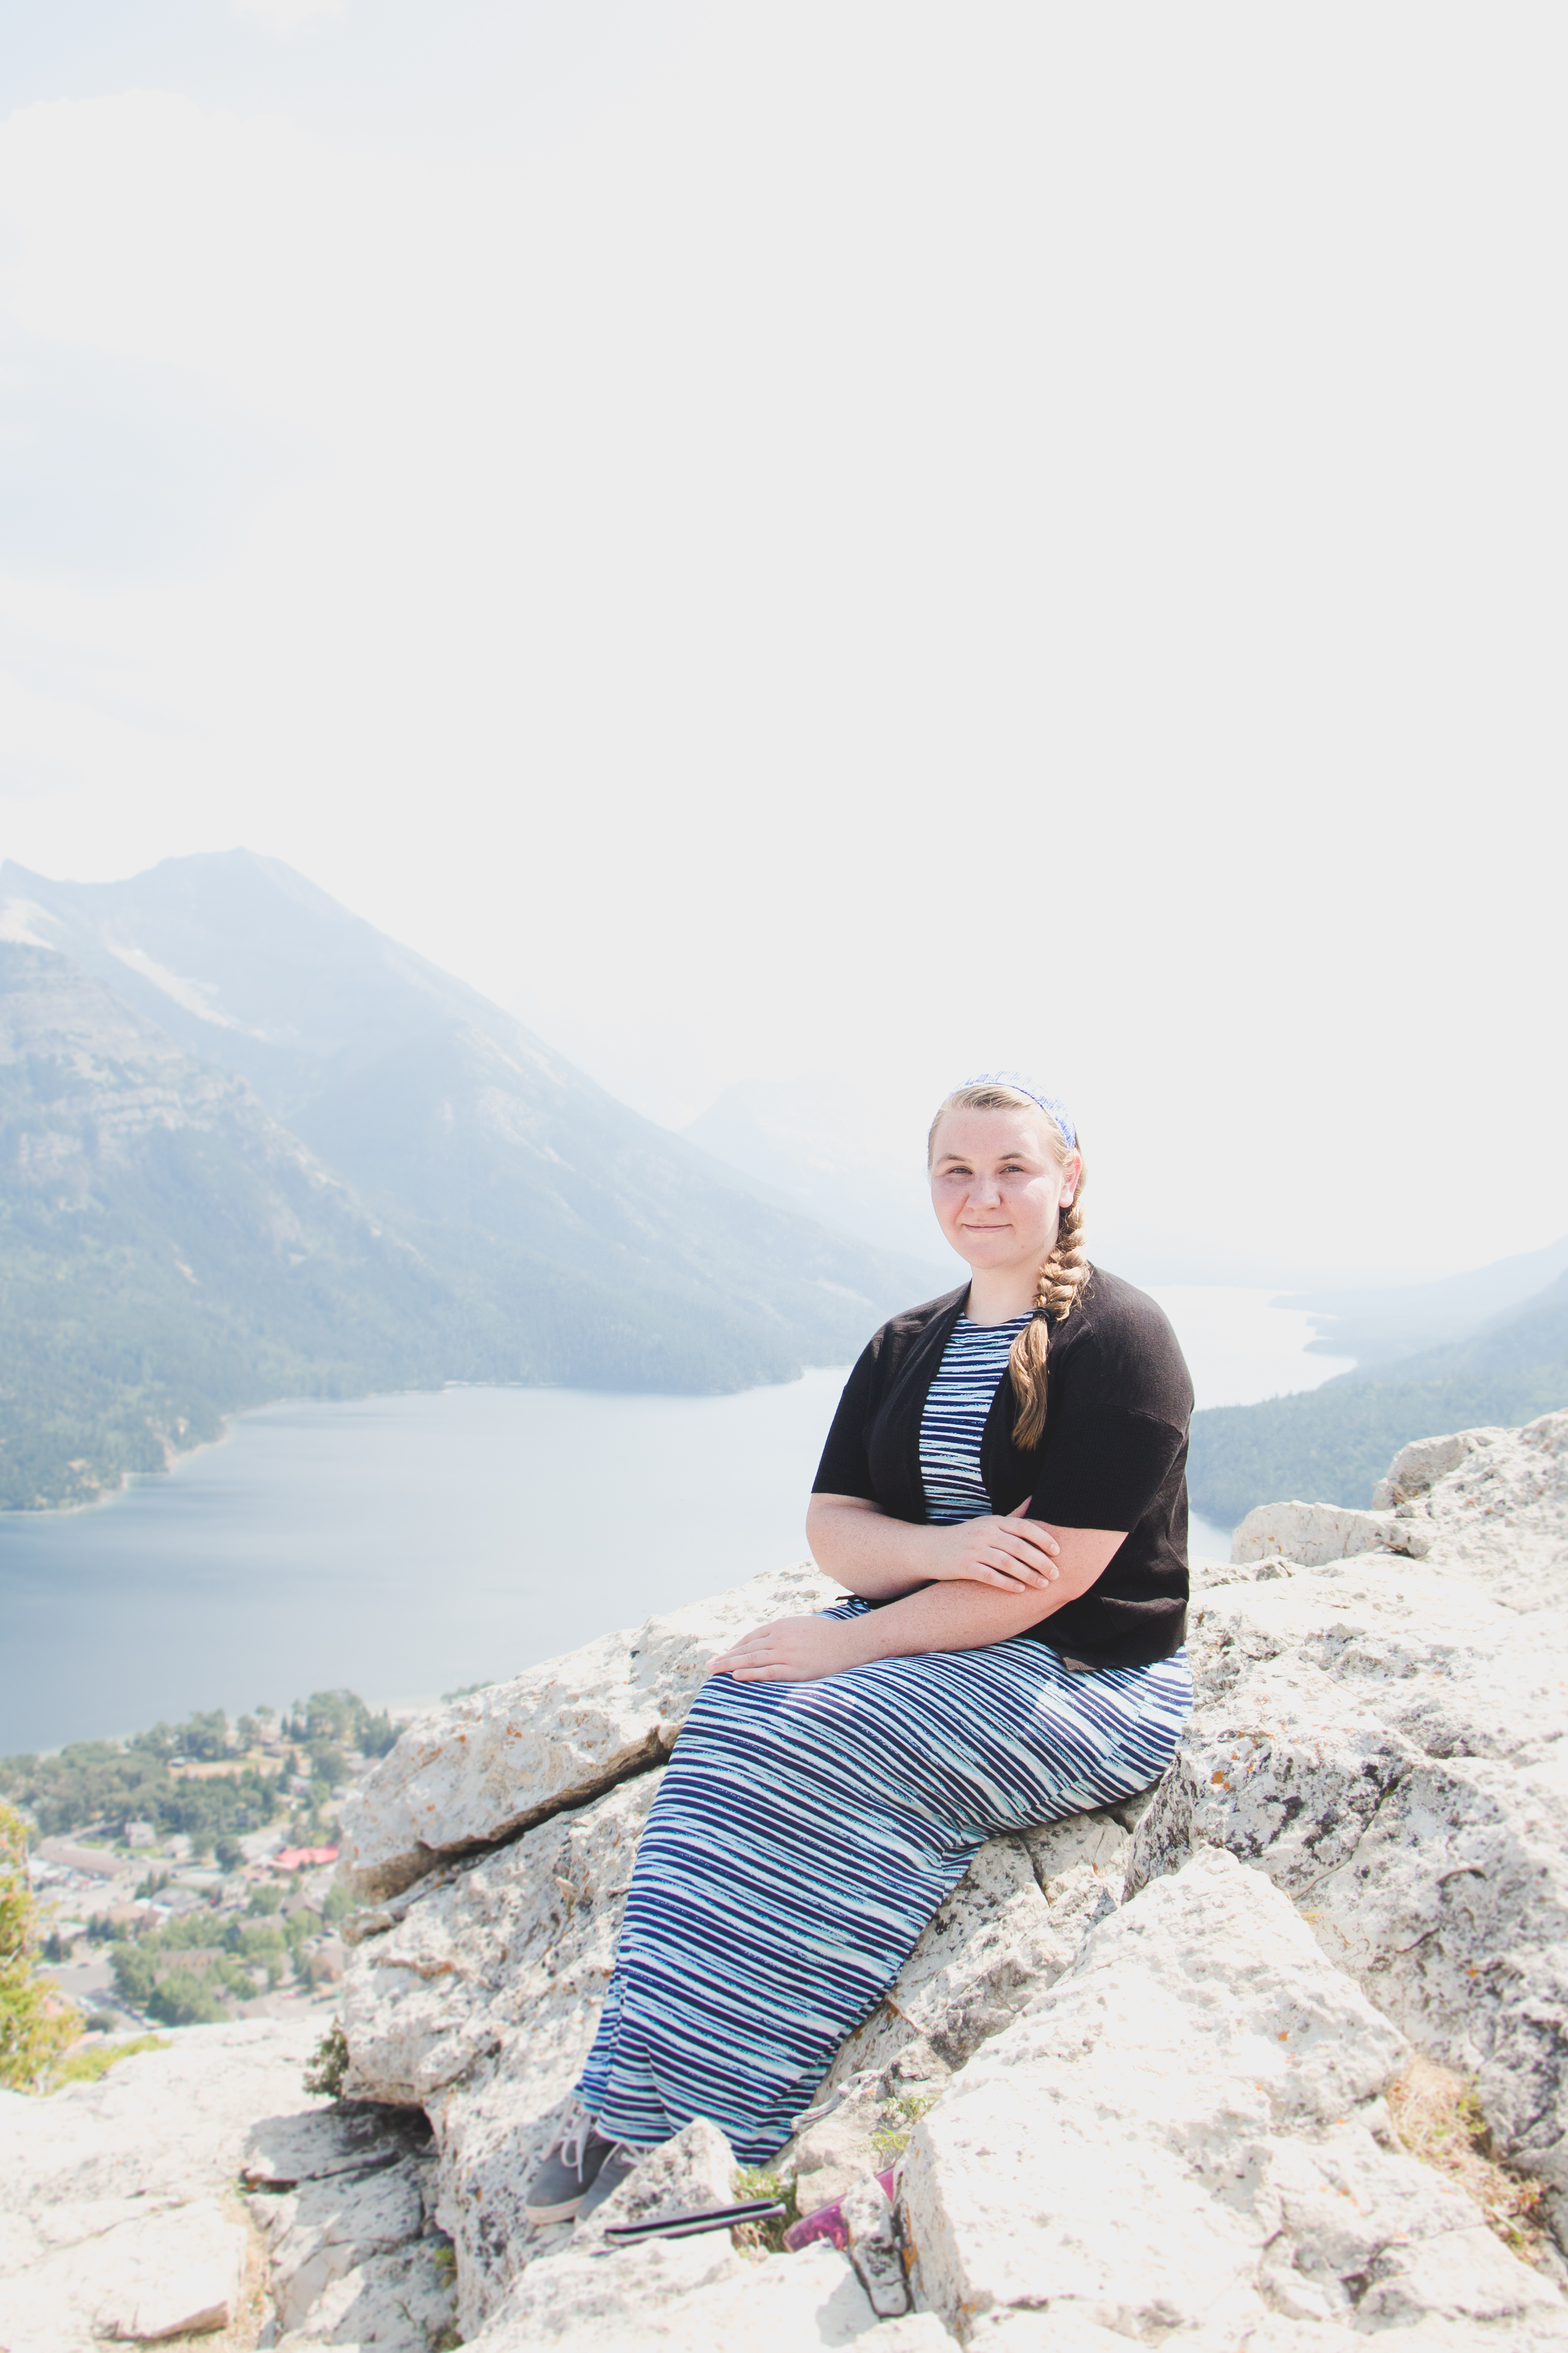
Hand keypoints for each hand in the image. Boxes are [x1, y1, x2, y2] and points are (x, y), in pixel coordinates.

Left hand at [709, 1613, 856, 1683]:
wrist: (850, 1641)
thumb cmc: (829, 1635)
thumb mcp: (802, 1626)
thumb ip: (785, 1633)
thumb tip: (771, 1641)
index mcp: (781, 1626)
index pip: (751, 1638)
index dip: (736, 1648)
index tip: (725, 1656)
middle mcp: (780, 1638)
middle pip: (746, 1649)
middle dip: (726, 1657)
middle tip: (709, 1666)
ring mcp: (787, 1653)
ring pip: (751, 1660)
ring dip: (729, 1665)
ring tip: (714, 1672)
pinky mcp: (795, 1669)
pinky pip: (767, 1672)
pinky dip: (749, 1674)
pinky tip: (736, 1677)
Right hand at [926, 1504, 1061, 1595]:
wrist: (931, 1549)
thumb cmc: (967, 1537)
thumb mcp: (989, 1523)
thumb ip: (1013, 1515)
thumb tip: (1036, 1498)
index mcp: (994, 1522)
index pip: (1024, 1527)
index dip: (1043, 1538)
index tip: (1058, 1551)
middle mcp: (985, 1533)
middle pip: (1019, 1547)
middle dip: (1041, 1561)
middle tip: (1056, 1574)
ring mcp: (974, 1550)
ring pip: (1007, 1562)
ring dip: (1028, 1575)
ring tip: (1043, 1584)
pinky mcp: (964, 1566)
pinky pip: (989, 1576)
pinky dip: (1006, 1583)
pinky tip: (1020, 1590)